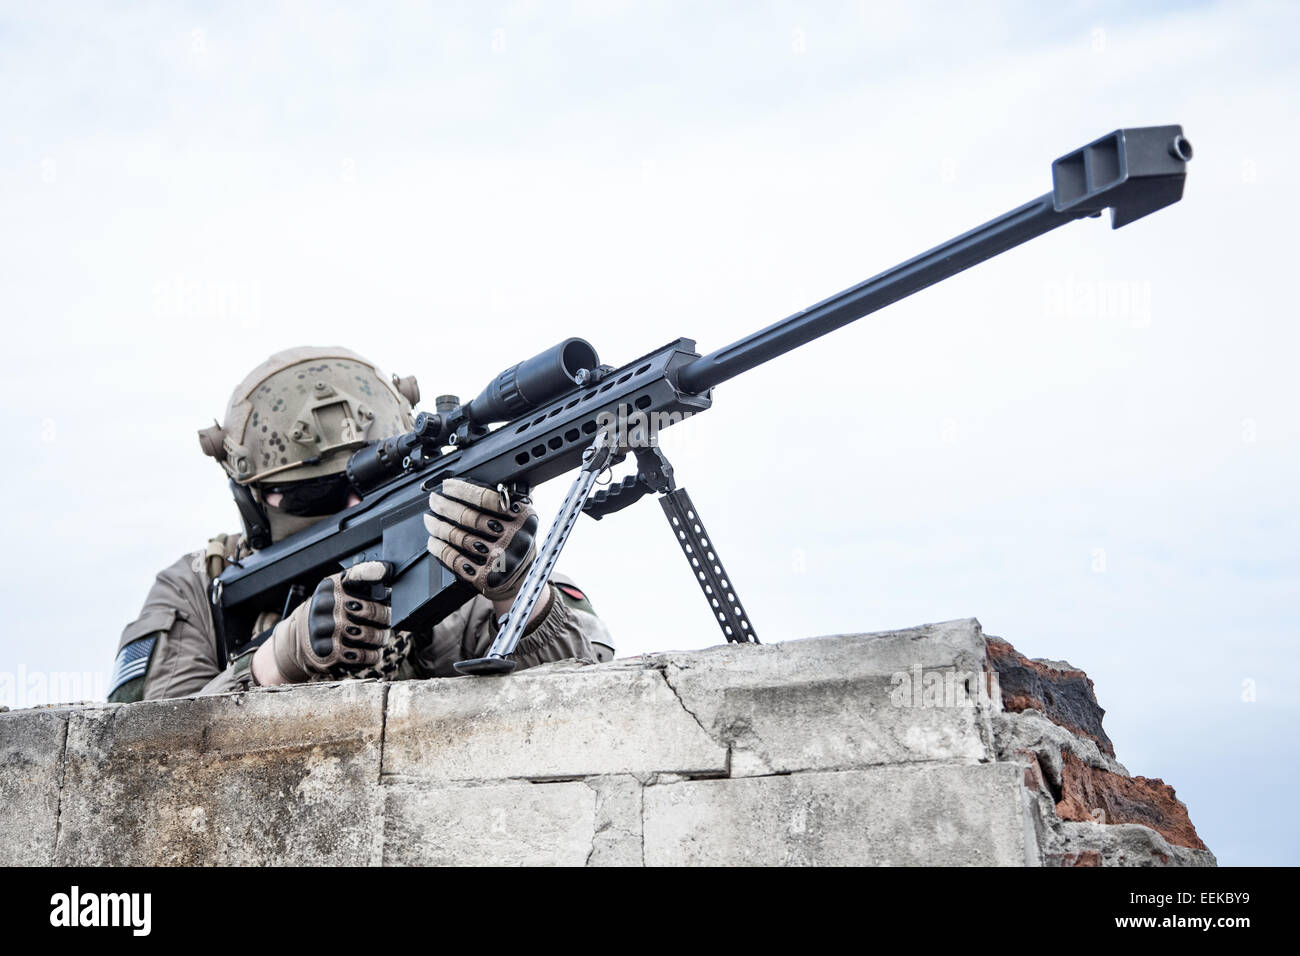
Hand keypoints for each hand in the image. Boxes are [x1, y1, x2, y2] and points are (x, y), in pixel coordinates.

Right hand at [257, 561, 392, 683]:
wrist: (300, 638)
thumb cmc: (329, 611)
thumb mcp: (336, 590)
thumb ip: (361, 581)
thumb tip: (388, 572)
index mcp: (330, 587)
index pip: (356, 575)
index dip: (374, 572)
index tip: (387, 571)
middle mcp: (326, 606)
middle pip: (373, 610)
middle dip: (386, 617)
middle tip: (386, 619)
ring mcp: (326, 632)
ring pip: (373, 636)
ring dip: (381, 638)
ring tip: (378, 636)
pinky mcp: (329, 656)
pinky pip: (366, 656)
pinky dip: (372, 655)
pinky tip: (367, 650)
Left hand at [424, 479, 538, 599]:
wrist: (522, 578)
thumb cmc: (517, 542)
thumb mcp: (522, 517)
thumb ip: (506, 499)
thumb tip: (474, 482)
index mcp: (522, 517)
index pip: (487, 498)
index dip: (462, 490)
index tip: (447, 486)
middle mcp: (513, 538)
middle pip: (470, 517)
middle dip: (445, 506)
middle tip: (434, 500)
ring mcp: (499, 559)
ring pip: (459, 538)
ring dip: (439, 527)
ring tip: (429, 520)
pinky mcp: (485, 577)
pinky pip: (456, 560)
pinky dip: (440, 549)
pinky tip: (433, 542)